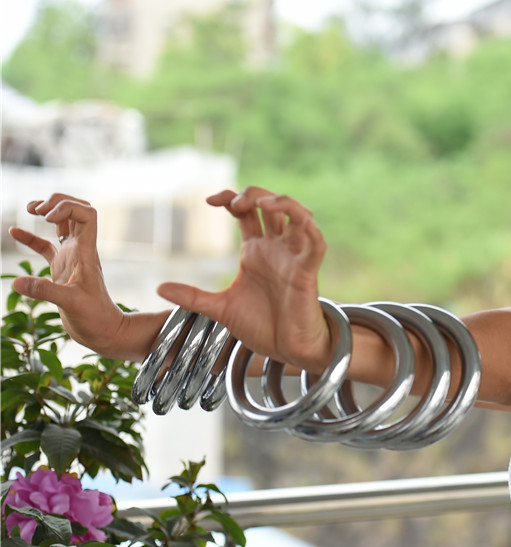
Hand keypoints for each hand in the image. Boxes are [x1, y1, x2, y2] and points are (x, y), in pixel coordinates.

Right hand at [9, 194, 132, 356]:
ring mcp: (71, 259)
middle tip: (37, 210)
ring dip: (48, 212)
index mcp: (86, 251)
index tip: (46, 217)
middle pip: (76, 211)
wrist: (103, 333)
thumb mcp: (71, 303)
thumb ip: (45, 291)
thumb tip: (17, 282)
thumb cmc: (95, 318)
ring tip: (30, 209)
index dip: (67, 206)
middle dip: (57, 202)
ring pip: (62, 225)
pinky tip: (15, 231)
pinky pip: (45, 247)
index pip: (87, 214)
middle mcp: (80, 250)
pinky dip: (31, 238)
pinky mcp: (61, 270)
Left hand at [157, 187, 333, 367]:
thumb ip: (193, 296)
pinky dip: (311, 229)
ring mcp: (293, 257)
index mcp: (255, 251)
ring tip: (264, 204)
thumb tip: (159, 288)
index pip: (246, 212)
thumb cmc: (263, 326)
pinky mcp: (307, 271)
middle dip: (253, 196)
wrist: (287, 351)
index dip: (230, 199)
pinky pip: (316, 244)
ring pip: (298, 215)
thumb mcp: (220, 308)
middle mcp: (275, 248)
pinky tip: (301, 220)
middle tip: (234, 205)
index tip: (209, 201)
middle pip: (270, 205)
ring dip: (284, 203)